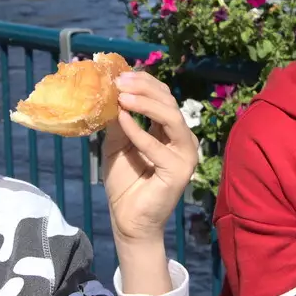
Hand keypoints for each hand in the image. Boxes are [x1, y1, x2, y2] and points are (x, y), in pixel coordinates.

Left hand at [101, 72, 198, 248]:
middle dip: (144, 88)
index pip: (163, 97)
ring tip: (122, 97)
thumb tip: (110, 93)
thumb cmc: (125, 184)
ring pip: (171, 118)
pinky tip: (122, 119)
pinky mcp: (179, 171)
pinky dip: (139, 130)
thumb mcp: (117, 144)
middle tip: (119, 81)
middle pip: (169, 102)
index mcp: (171, 131)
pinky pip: (158, 145)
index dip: (144, 83)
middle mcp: (183, 140)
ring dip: (145, 104)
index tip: (119, 75)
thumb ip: (118, 121)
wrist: (128, 220)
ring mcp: (185, 155)